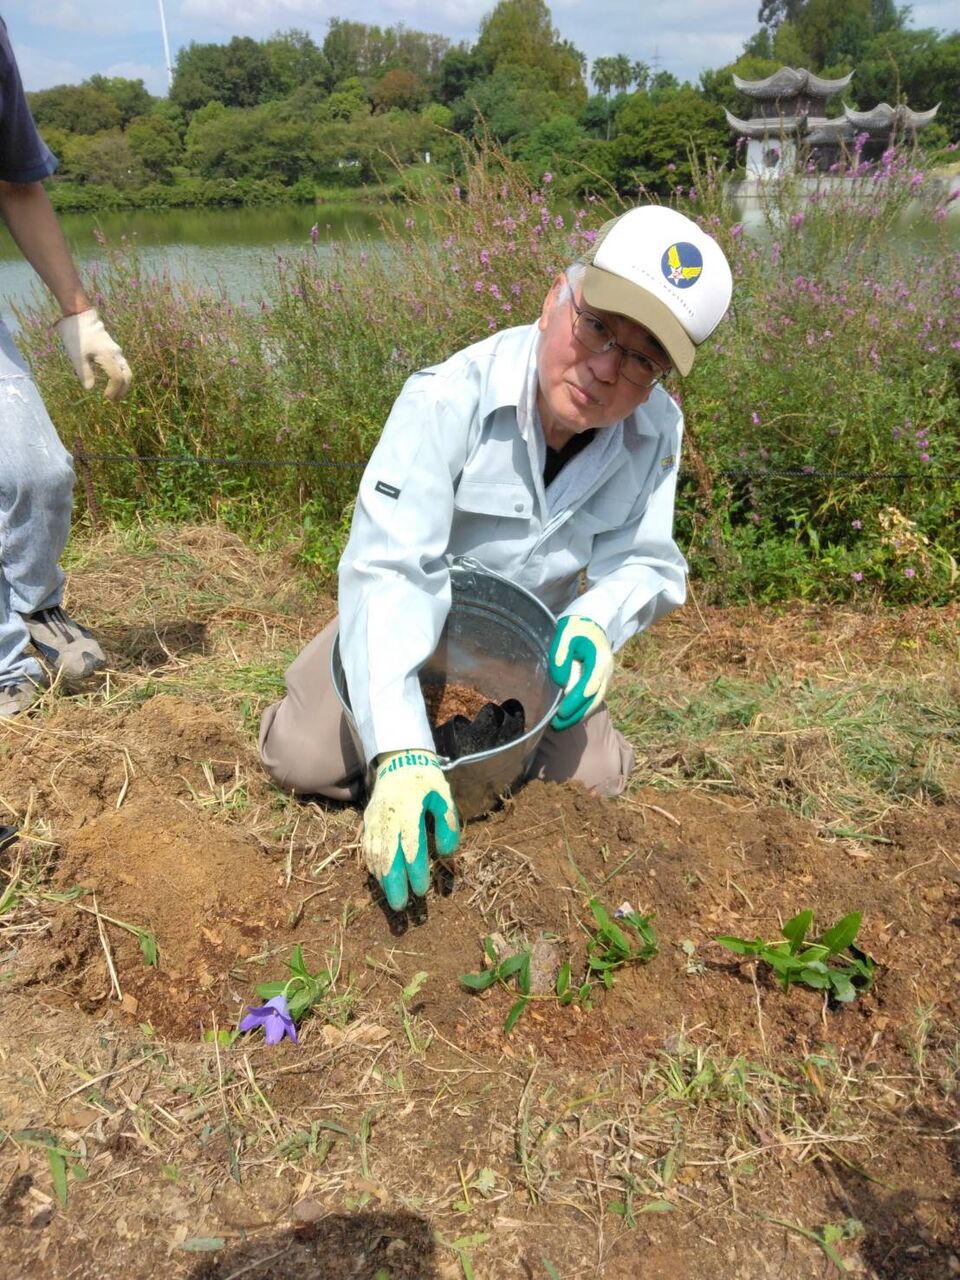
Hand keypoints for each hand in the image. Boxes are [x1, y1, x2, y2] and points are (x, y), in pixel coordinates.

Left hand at [55, 308, 131, 400]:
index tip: (105, 397)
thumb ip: (85, 373)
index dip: (113, 390)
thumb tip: (90, 389)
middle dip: (123, 389)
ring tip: (114, 392)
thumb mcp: (77, 356)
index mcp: (108, 357)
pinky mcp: (113, 348)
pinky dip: (120, 375)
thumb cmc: (76, 336)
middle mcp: (116, 354)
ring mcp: (116, 351)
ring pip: (126, 370)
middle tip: (114, 400)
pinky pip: (122, 365)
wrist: (79, 316)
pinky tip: (111, 380)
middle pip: (127, 375)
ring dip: (122, 383)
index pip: (117, 378)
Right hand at [362, 749, 459, 910]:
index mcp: (409, 810)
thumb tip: (446, 852)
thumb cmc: (426, 781)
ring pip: (375, 854)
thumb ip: (447, 824)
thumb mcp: (444, 797)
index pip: (411, 847)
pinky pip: (366, 846)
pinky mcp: (367, 820)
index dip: (415, 871)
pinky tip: (379, 877)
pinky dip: (372, 864)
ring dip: (382, 878)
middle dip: (394, 883)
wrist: (399, 759)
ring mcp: (374, 819)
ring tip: (391, 897)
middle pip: (388, 856)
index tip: (422, 890)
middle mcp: (388, 817)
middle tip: (400, 906)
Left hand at [548, 615, 613, 730]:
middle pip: (594, 700)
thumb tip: (560, 682)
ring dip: (579, 715)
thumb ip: (561, 656)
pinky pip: (594, 698)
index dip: (575, 702)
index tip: (560, 713)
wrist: (593, 620)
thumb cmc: (577, 626)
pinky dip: (582, 708)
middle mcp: (606, 672)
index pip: (588, 687)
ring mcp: (606, 676)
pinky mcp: (601, 679)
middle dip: (576, 715)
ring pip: (595, 701)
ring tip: (560, 725)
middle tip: (557, 726)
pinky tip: (568, 715)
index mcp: (599, 661)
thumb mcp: (565, 635)